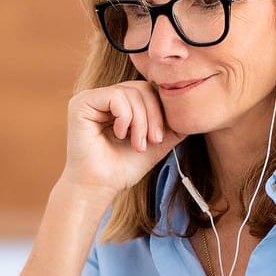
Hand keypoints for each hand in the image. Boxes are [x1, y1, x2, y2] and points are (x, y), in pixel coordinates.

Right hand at [60, 81, 184, 198]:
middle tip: (153, 141)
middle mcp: (103, 97)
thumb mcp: (156, 143)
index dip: (160, 110)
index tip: (159, 138)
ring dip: (141, 121)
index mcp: (118, 104)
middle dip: (153, 115)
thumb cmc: (123, 168)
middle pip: (141, 88)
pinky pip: (115, 96)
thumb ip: (172, 127)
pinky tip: (120, 135)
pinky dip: (125, 117)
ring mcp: (91, 98)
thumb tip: (194, 112)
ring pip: (131, 92)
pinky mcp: (81, 103)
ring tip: (137, 144)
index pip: (148, 90)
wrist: (100, 187)